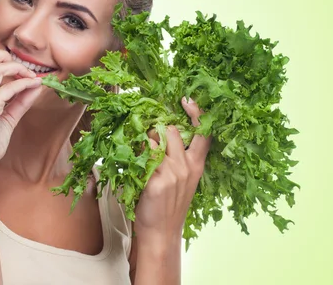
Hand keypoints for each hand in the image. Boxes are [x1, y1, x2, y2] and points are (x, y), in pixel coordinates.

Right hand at [0, 49, 42, 171]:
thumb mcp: (4, 117)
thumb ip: (18, 100)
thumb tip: (35, 85)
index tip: (10, 67)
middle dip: (2, 54)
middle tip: (18, 66)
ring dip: (18, 68)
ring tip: (30, 77)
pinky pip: (9, 87)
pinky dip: (24, 84)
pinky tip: (33, 87)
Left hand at [134, 97, 212, 240]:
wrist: (162, 232)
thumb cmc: (169, 204)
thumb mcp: (184, 180)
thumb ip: (179, 158)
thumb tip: (163, 133)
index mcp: (196, 164)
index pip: (204, 133)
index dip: (198, 113)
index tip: (187, 100)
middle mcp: (186, 166)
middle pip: (172, 130)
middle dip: (157, 129)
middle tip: (146, 136)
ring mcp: (171, 173)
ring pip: (154, 140)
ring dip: (143, 140)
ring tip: (137, 152)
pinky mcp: (155, 181)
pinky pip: (142, 156)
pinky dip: (133, 154)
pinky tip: (129, 159)